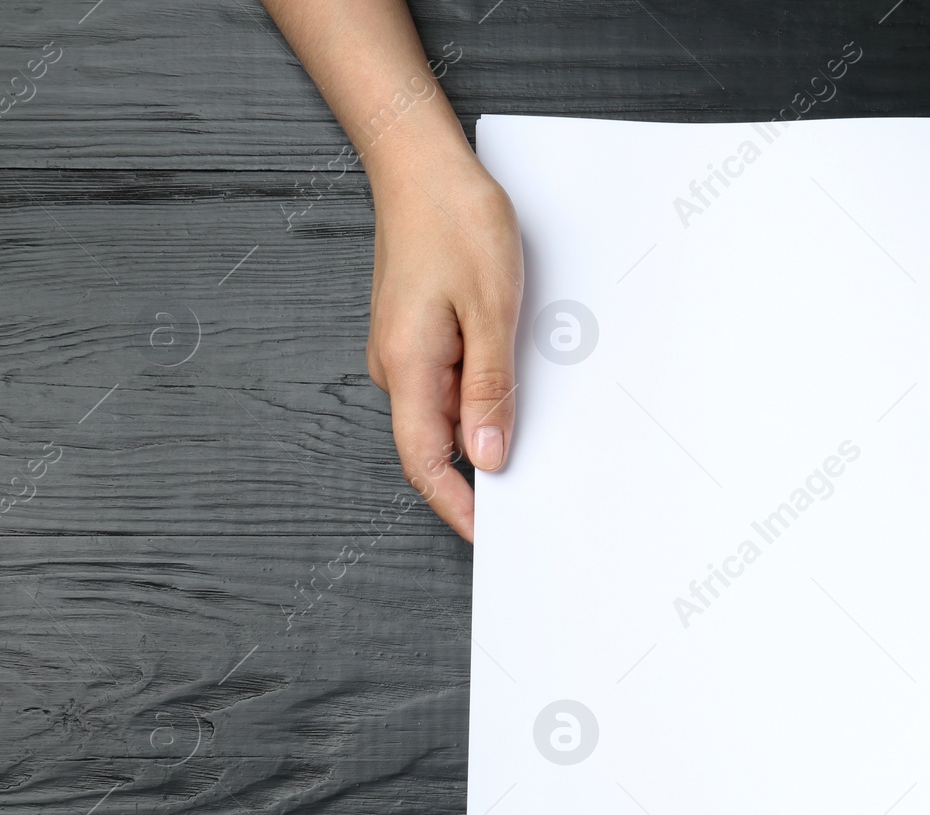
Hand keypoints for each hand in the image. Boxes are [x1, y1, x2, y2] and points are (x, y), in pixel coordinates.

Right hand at [365, 150, 523, 541]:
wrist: (421, 165)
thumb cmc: (456, 223)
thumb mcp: (490, 310)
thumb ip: (489, 388)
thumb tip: (487, 456)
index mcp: (407, 366)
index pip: (424, 461)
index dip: (456, 505)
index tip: (490, 534)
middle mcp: (395, 365)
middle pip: (434, 442)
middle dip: (478, 474)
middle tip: (531, 496)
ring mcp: (403, 349)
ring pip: (443, 411)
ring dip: (484, 429)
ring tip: (534, 438)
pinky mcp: (416, 332)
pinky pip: (447, 381)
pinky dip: (480, 395)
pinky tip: (512, 390)